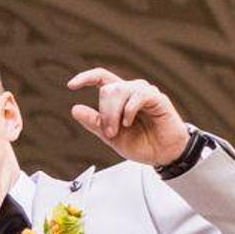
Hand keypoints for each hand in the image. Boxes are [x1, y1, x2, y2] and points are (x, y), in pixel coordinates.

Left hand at [69, 67, 191, 167]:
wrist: (163, 155)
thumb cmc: (142, 144)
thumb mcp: (111, 137)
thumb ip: (95, 123)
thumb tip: (75, 109)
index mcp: (120, 98)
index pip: (101, 78)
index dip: (85, 78)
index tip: (71, 86)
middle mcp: (131, 91)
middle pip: (108, 89)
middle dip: (104, 113)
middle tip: (109, 132)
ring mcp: (144, 93)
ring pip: (119, 90)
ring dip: (114, 113)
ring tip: (119, 130)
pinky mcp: (157, 99)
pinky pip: (138, 95)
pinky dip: (129, 110)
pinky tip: (129, 122)